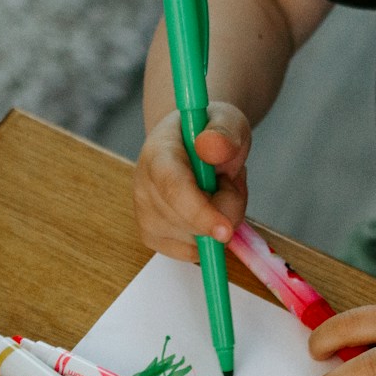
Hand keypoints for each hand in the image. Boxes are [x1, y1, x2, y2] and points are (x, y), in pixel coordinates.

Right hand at [134, 102, 251, 261]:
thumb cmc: (210, 133)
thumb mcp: (227, 122)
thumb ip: (223, 132)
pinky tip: (207, 211)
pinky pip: (191, 253)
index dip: (200, 212)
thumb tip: (211, 147)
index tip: (225, 230)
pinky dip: (208, 239)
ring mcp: (144, 214)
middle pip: (188, 222)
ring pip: (194, 241)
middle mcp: (143, 186)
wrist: (193, 143)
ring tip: (217, 190)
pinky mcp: (151, 235)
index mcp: (158, 153)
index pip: (173, 189)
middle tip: (232, 179)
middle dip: (226, 208)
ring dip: (220, 221)